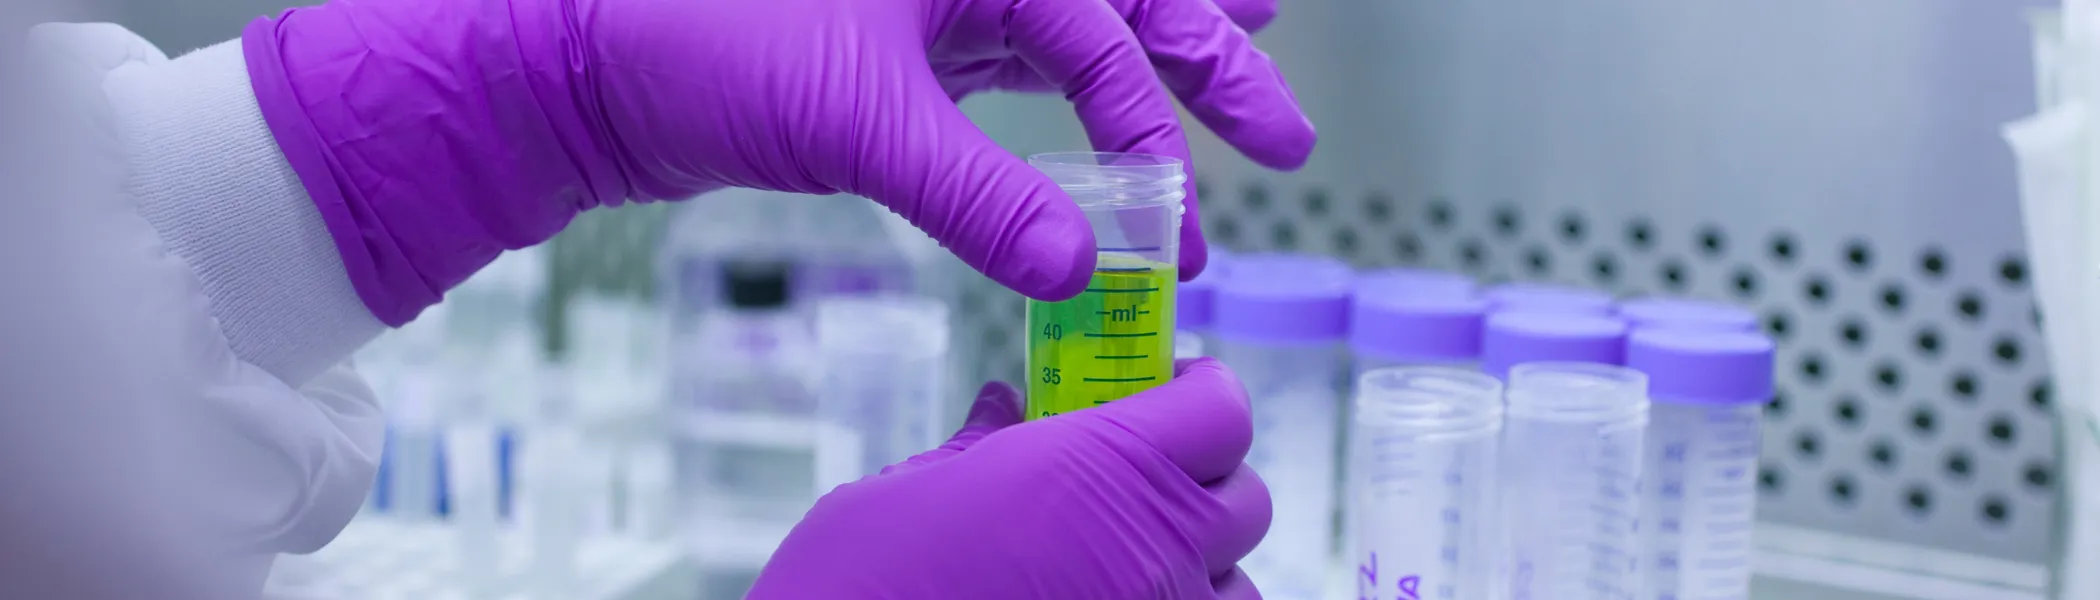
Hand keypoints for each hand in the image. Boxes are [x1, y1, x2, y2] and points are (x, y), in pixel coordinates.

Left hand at [244, 0, 1314, 323]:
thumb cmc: (700, 39)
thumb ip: (977, 193)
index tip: (1182, 211)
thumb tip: (1079, 271)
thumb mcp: (858, 118)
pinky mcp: (900, 42)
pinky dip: (1069, 91)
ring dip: (1150, 63)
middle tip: (1287, 128)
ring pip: (1073, 24)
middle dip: (1207, 55)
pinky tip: (1108, 112)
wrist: (579, 54)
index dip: (1154, 121)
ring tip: (1242, 56)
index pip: (1101, 27)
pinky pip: (1014, 59)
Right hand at [748, 359, 1268, 599]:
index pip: (1224, 412)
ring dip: (1200, 568)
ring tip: (1130, 559)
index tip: (1170, 386)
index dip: (1204, 394)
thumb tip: (1005, 407)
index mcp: (1106, 465)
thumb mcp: (914, 490)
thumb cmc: (862, 578)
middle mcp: (1155, 546)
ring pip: (1236, 590)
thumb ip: (980, 446)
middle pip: (1246, 502)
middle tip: (1142, 474)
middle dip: (1205, 480)